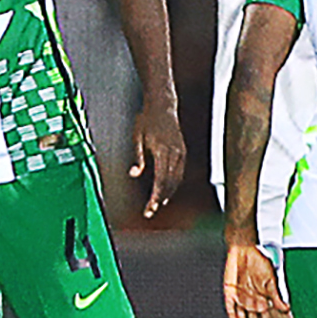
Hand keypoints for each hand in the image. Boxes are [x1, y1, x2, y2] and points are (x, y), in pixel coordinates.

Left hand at [127, 97, 187, 219]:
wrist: (163, 106)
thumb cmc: (146, 120)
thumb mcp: (137, 137)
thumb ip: (138, 157)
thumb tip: (133, 174)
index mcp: (162, 151)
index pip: (160, 180)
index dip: (155, 197)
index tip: (149, 208)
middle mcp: (174, 153)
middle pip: (169, 183)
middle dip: (160, 199)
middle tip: (150, 211)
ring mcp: (181, 152)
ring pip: (176, 179)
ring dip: (167, 193)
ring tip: (157, 204)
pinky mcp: (182, 151)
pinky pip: (179, 172)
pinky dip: (173, 183)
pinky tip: (166, 190)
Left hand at [222, 237, 289, 317]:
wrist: (244, 249)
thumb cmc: (260, 261)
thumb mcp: (271, 279)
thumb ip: (276, 295)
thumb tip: (285, 309)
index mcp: (263, 300)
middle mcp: (251, 302)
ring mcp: (239, 298)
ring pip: (243, 317)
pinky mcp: (229, 292)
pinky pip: (230, 306)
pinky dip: (233, 314)